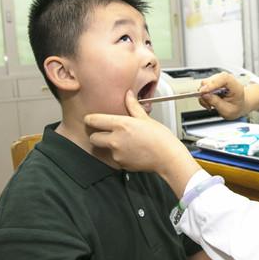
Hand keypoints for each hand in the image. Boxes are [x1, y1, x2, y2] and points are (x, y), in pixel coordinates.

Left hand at [84, 90, 201, 195]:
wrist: (168, 157)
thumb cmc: (161, 138)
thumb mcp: (146, 118)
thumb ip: (133, 106)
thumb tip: (128, 95)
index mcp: (121, 125)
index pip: (93, 120)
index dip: (91, 119)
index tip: (92, 119)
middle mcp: (115, 140)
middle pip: (93, 138)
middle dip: (97, 135)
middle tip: (107, 133)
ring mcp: (117, 153)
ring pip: (104, 149)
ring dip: (110, 146)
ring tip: (127, 143)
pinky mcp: (121, 164)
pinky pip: (115, 158)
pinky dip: (120, 155)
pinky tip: (132, 151)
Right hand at [199, 72, 248, 119]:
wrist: (239, 105)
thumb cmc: (236, 107)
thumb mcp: (227, 110)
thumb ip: (216, 102)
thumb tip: (204, 95)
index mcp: (236, 86)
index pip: (224, 78)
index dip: (212, 83)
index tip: (204, 91)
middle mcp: (228, 80)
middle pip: (211, 80)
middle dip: (205, 93)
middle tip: (208, 104)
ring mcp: (220, 80)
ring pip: (205, 83)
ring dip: (204, 95)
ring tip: (211, 105)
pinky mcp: (213, 82)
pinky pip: (204, 87)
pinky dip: (204, 95)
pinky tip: (209, 102)